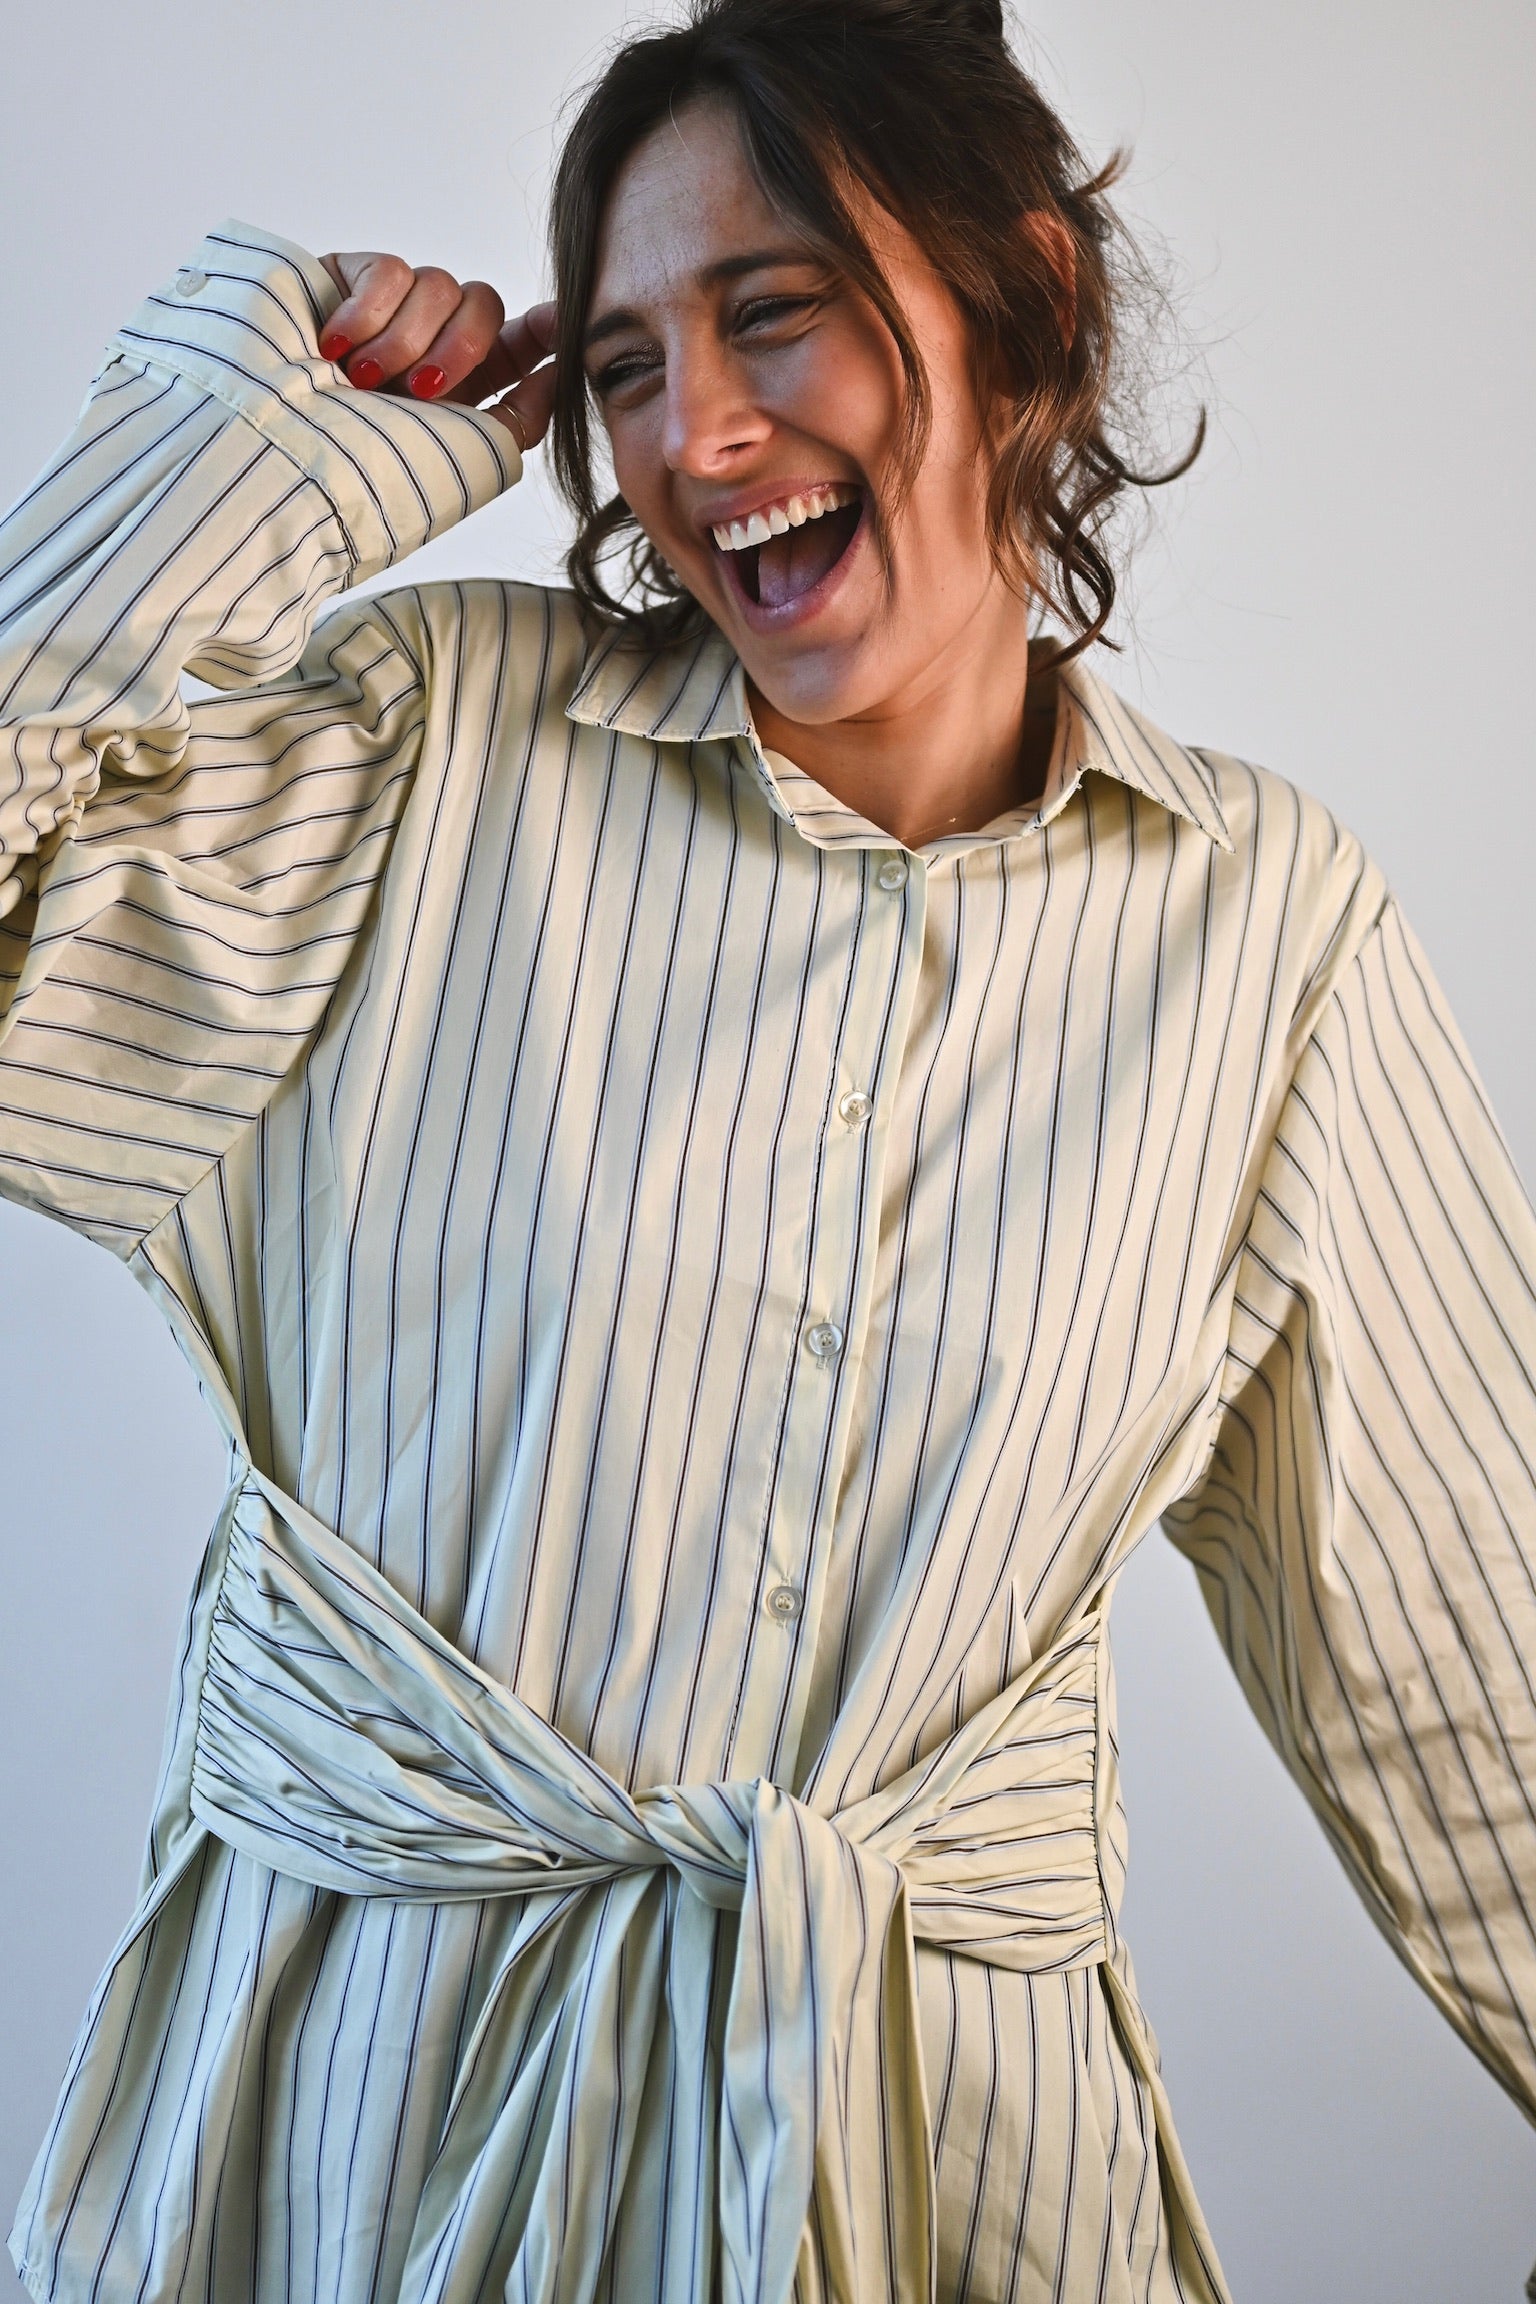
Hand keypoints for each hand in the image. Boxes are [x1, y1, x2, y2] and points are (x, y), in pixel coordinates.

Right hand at [318, 251, 556, 450]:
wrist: (276, 448)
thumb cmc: (360, 473)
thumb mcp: (460, 459)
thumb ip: (517, 419)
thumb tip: (558, 375)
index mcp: (455, 396)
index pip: (514, 344)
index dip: (542, 329)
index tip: (560, 326)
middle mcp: (420, 351)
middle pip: (484, 305)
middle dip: (462, 346)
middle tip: (420, 390)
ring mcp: (381, 314)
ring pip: (440, 286)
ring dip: (408, 341)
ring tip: (362, 381)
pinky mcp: (340, 280)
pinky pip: (390, 270)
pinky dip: (368, 313)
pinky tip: (333, 349)